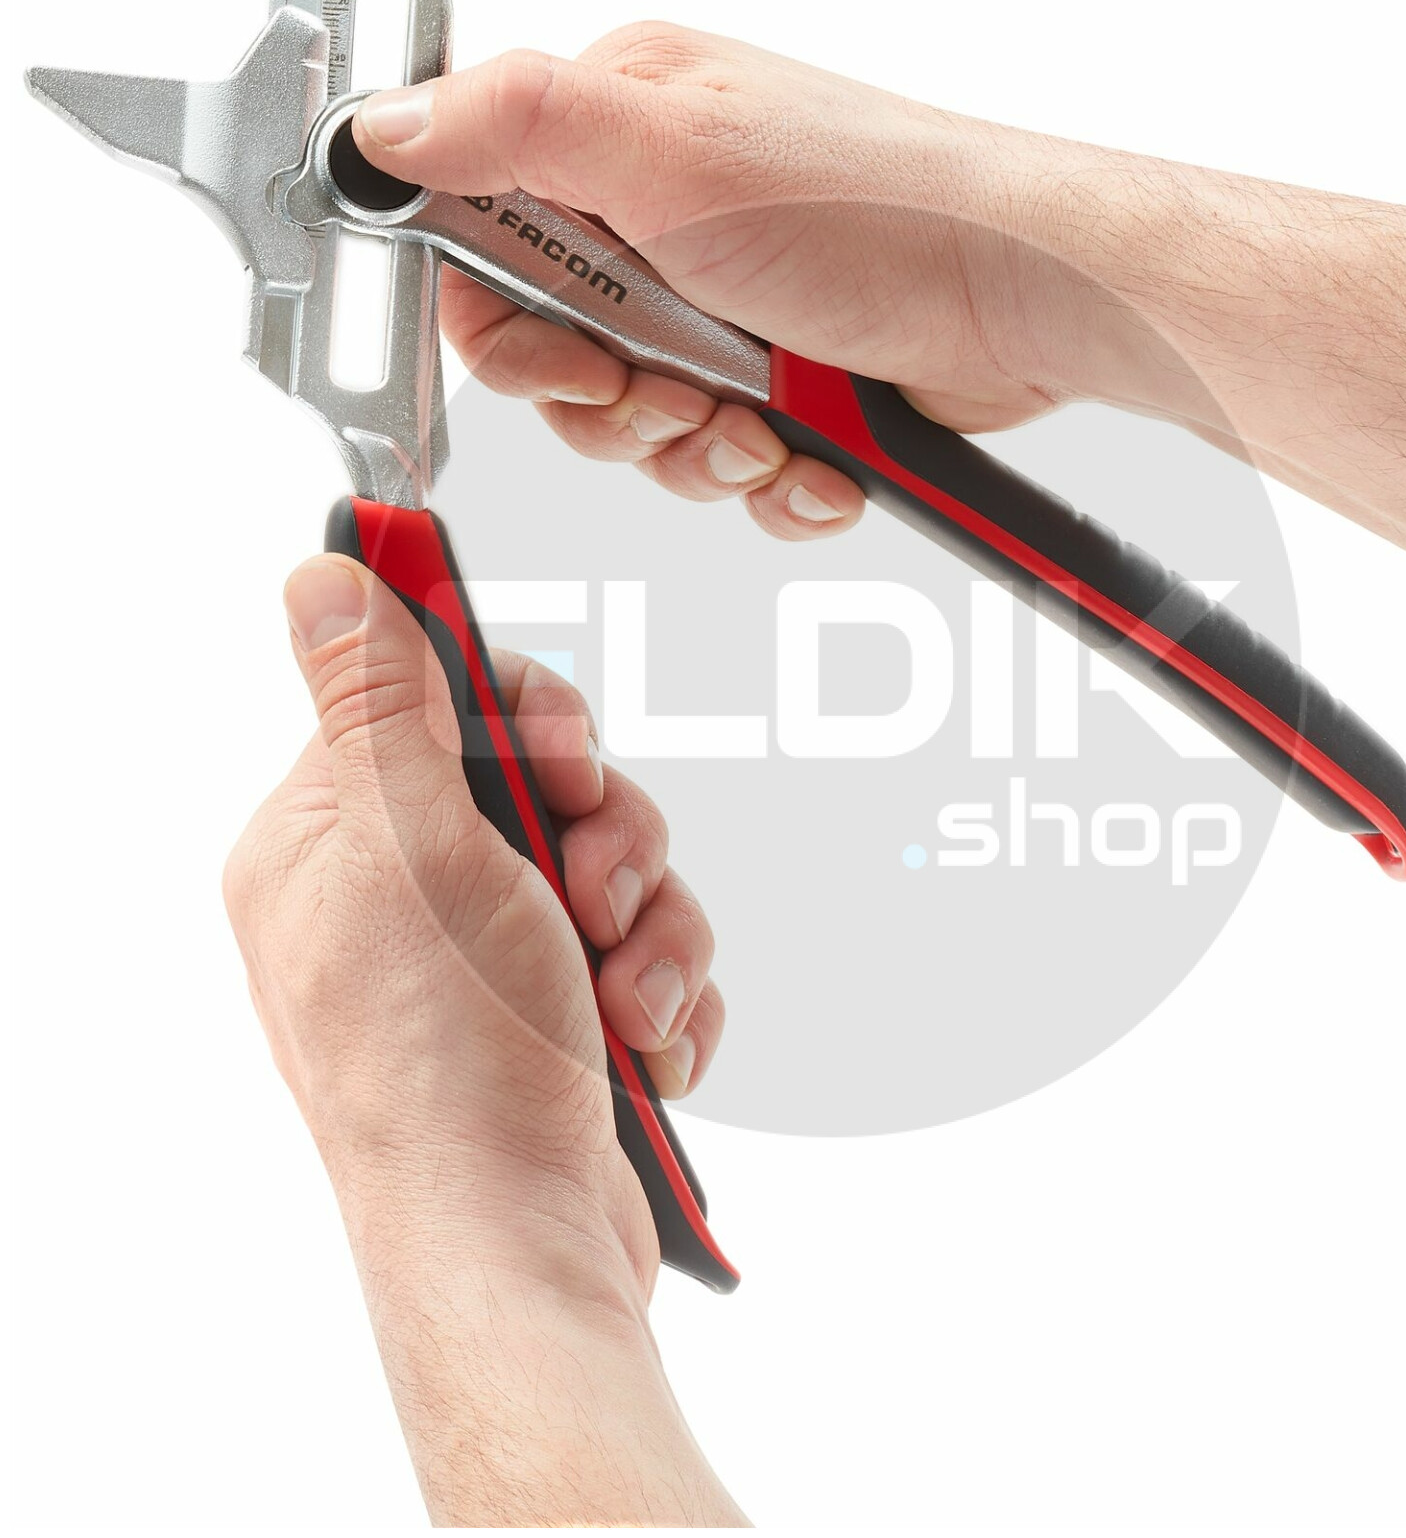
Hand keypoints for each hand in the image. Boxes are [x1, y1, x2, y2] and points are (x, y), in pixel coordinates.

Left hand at [223, 551, 723, 1297]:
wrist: (516, 1249)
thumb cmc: (451, 1067)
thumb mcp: (415, 847)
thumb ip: (381, 699)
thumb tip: (323, 572)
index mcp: (332, 841)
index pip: (438, 702)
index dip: (527, 720)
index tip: (566, 757)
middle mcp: (403, 893)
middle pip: (552, 783)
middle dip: (611, 841)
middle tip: (597, 896)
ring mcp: (484, 959)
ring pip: (618, 866)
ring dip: (653, 930)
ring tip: (630, 1004)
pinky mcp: (555, 1013)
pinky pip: (646, 949)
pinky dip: (666, 993)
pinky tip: (647, 1050)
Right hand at [349, 23, 1166, 536]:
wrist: (1023, 299)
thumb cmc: (879, 206)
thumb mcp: (675, 150)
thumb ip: (515, 129)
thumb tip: (385, 127)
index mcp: (617, 135)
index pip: (483, 241)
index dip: (507, 330)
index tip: (568, 361)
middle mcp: (662, 221)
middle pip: (557, 358)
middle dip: (616, 408)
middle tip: (674, 399)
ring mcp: (723, 307)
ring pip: (639, 428)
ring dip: (696, 454)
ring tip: (763, 431)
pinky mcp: (780, 383)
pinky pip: (723, 467)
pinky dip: (767, 483)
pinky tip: (811, 459)